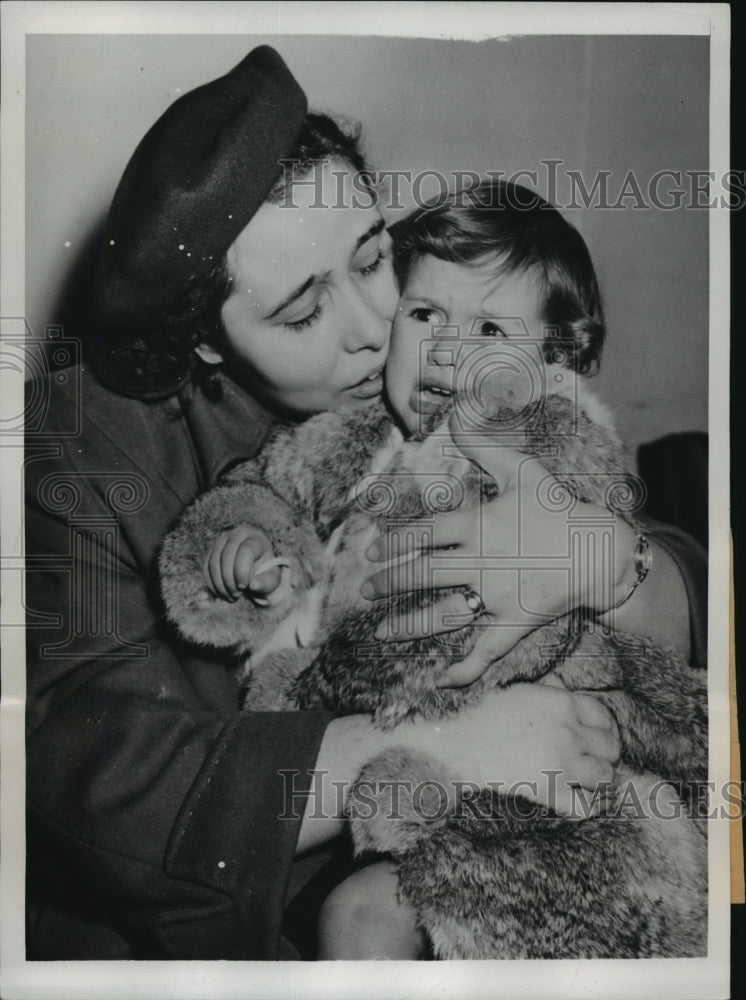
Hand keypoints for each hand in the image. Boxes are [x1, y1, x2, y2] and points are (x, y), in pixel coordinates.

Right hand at [203, 524, 280, 601]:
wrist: (255, 567)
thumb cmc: (265, 572)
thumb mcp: (271, 579)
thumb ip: (266, 583)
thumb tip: (254, 586)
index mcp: (256, 538)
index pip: (245, 550)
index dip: (242, 570)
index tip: (244, 586)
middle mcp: (237, 535)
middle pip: (226, 556)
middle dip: (229, 580)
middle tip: (236, 595)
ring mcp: (221, 541)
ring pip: (213, 562)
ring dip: (219, 584)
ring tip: (230, 597)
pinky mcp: (211, 551)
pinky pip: (206, 568)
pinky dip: (211, 583)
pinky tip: (221, 594)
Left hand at [363, 433, 634, 685]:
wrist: (599, 548)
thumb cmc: (557, 507)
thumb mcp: (522, 470)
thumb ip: (484, 445)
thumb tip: (457, 412)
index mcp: (479, 524)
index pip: (424, 533)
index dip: (393, 543)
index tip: (372, 552)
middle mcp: (482, 560)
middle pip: (423, 573)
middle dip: (388, 583)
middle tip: (366, 591)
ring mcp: (498, 595)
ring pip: (443, 614)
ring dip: (408, 625)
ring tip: (381, 632)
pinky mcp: (516, 621)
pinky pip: (487, 650)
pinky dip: (465, 668)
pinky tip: (441, 680)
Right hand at [428, 683, 620, 815]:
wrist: (458, 744)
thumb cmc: (484, 716)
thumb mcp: (518, 692)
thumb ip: (547, 689)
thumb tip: (563, 683)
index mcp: (560, 702)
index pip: (603, 715)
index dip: (605, 728)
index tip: (597, 738)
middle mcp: (567, 730)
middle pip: (611, 746)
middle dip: (606, 755)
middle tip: (594, 760)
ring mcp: (560, 761)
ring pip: (605, 776)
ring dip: (599, 780)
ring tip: (589, 782)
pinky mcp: (548, 789)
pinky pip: (584, 806)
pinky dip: (586, 808)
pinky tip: (581, 802)